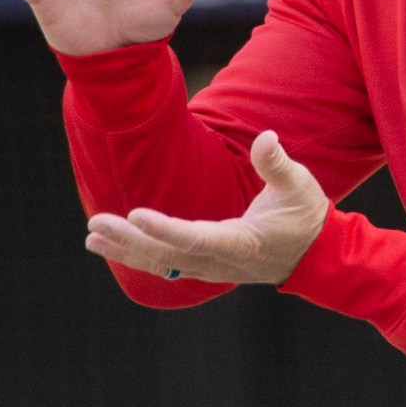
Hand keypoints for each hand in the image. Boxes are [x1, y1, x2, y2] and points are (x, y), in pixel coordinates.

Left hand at [85, 131, 329, 284]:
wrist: (314, 257)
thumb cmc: (305, 216)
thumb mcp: (300, 186)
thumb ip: (278, 164)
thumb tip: (266, 137)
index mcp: (241, 243)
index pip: (195, 238)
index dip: (164, 229)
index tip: (134, 215)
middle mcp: (220, 262)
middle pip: (167, 255)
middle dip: (129, 241)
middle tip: (95, 225)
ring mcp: (210, 269)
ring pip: (161, 263)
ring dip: (125, 250)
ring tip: (91, 238)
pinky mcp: (205, 267)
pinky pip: (165, 265)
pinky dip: (138, 256)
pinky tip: (111, 247)